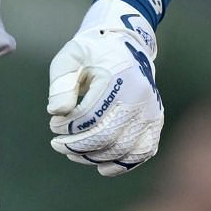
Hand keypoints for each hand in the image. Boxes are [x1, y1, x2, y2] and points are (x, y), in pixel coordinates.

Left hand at [47, 0, 162, 175]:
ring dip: (92, 156)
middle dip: (77, 145)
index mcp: (119, 75)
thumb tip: (57, 111)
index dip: (68, 126)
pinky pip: (142, 152)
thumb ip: (61, 82)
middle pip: (107, 136)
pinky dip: (122, 165)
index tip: (54, 123)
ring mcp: (150, 111)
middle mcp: (140, 95)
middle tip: (57, 143)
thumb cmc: (95, 52)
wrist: (128, 45)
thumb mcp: (72, 56)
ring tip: (72, 151)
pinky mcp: (155, 121)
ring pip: (121, 148)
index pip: (91, 114)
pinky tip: (101, 165)